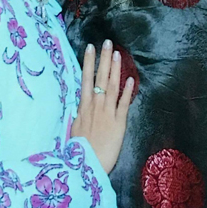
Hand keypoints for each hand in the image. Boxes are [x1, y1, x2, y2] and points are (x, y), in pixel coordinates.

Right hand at [71, 39, 133, 173]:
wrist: (87, 166)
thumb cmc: (80, 149)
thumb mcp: (75, 127)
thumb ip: (79, 113)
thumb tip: (80, 103)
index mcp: (84, 106)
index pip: (86, 78)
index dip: (89, 62)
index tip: (91, 47)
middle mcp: (95, 105)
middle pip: (99, 77)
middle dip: (104, 59)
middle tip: (107, 42)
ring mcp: (107, 113)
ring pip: (111, 86)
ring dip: (115, 69)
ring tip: (118, 54)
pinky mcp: (119, 123)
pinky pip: (123, 104)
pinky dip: (127, 91)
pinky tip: (131, 79)